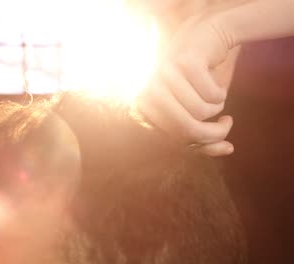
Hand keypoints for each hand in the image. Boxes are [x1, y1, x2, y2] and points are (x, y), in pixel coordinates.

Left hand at [138, 14, 239, 156]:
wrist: (202, 37)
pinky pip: (211, 94)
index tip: (220, 140)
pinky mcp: (184, 62)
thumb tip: (227, 149)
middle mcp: (147, 90)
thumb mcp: (195, 109)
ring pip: (200, 111)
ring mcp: (163, 75)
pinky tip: (216, 84)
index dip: (199, 144)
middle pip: (186, 130)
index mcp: (142, 107)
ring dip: (216, 107)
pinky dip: (220, 93)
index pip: (171, 140)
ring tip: (215, 97)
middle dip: (214, 133)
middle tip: (226, 124)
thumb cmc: (194, 81)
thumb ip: (206, 134)